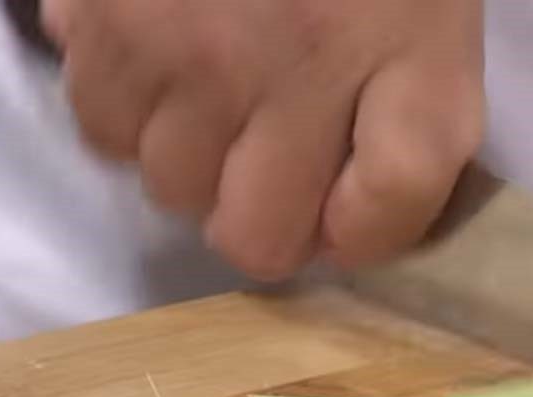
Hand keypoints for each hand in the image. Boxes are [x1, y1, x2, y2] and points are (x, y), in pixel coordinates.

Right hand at [42, 0, 484, 278]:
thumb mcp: (427, 28)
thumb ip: (407, 137)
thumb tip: (333, 237)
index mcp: (410, 51)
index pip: (388, 204)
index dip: (358, 235)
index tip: (341, 213)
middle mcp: (304, 58)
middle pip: (259, 239)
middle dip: (261, 213)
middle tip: (264, 148)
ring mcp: (198, 41)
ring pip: (173, 189)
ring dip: (191, 159)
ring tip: (211, 83)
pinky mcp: (108, 13)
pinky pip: (105, 131)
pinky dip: (130, 111)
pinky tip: (162, 54)